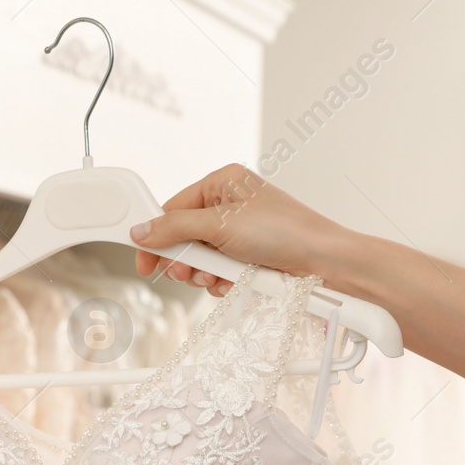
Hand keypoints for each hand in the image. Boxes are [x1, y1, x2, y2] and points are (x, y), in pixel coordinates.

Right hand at [130, 164, 353, 295]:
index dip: (155, 236)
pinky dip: (221, 281)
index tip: (143, 259)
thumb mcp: (220, 224)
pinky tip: (234, 281)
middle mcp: (228, 205)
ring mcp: (237, 233)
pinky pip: (216, 272)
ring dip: (204, 273)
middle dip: (185, 259)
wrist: (323, 261)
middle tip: (189, 270)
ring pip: (199, 259)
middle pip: (182, 237)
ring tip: (219, 275)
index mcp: (221, 183)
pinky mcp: (246, 256)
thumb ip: (175, 228)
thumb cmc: (284, 230)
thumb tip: (140, 231)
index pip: (172, 209)